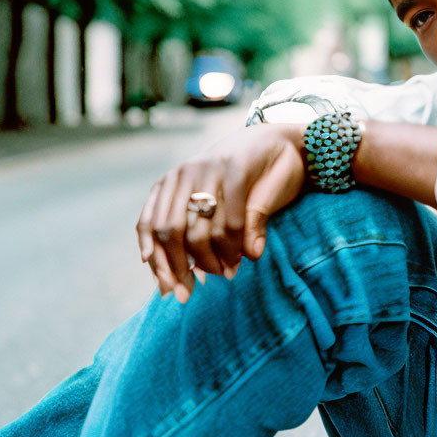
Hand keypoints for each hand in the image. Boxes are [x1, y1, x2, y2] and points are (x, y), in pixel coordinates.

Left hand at [136, 123, 305, 302]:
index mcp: (171, 182)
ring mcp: (209, 169)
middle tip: (192, 290)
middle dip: (178, 267)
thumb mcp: (216, 209)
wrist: (286, 146)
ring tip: (227, 271)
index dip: (156, 260)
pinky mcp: (236, 170)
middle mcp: (184, 173)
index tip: (166, 289)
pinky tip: (244, 255)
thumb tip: (175, 285)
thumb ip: (194, 238)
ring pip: (198, 231)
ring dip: (212, 260)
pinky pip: (229, 222)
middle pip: (169, 231)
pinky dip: (234, 246)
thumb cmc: (248, 184)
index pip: (149, 225)